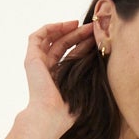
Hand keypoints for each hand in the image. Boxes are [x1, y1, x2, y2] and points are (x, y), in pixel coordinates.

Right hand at [24, 19, 93, 136]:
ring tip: (79, 24)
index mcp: (59, 77)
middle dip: (77, 34)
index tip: (97, 38)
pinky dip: (50, 28)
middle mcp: (47, 69)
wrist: (52, 115)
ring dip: (64, 28)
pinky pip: (37, 37)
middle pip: (61, 44)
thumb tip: (108, 60)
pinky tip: (66, 25)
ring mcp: (37, 64)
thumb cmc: (70, 109)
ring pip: (50, 38)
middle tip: (92, 28)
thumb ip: (92, 73)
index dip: (83, 44)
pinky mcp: (31, 59)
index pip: (70, 54)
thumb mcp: (86, 87)